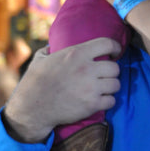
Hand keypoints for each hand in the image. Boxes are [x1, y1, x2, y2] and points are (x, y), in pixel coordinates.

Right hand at [4, 38, 120, 141]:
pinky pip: (112, 100)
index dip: (115, 47)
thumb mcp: (41, 58)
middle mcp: (87, 68)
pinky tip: (101, 100)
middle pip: (115, 67)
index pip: (107, 43)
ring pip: (116, 84)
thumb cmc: (35, 81)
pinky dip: (108, 101)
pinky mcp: (92, 104)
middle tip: (105, 75)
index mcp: (77, 53)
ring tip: (104, 88)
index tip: (115, 52)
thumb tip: (52, 46)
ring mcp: (91, 87)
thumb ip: (50, 49)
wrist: (33, 107)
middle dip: (111, 71)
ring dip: (111, 86)